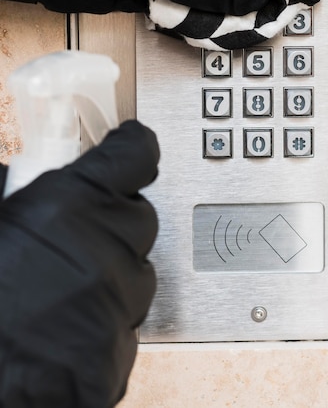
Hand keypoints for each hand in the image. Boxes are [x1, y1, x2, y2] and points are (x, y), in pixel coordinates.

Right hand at [0, 120, 159, 406]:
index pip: (135, 155)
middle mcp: (105, 250)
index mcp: (69, 205)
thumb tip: (30, 175)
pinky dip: (104, 323)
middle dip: (114, 221)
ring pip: (138, 273)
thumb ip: (15, 187)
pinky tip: (67, 328)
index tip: (132, 144)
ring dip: (113, 275)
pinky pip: (127, 325)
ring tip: (64, 289)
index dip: (133, 147)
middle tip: (78, 234)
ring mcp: (116, 306)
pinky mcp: (117, 355)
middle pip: (139, 217)